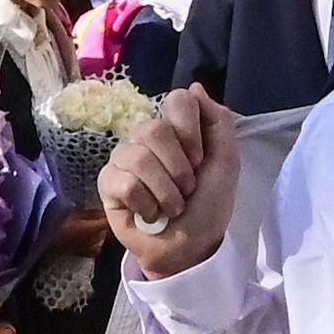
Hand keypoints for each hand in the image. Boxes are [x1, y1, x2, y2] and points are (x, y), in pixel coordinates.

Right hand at [102, 84, 236, 274]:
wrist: (192, 246)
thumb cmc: (209, 205)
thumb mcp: (226, 162)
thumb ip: (218, 122)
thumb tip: (195, 87)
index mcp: (176, 129)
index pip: (176, 101)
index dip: (190, 131)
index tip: (200, 160)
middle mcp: (146, 139)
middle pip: (154, 129)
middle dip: (178, 166)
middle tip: (187, 188)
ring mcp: (124, 159)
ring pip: (138, 157)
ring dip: (164, 190)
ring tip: (172, 207)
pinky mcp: (108, 185)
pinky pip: (124, 182)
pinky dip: (145, 203)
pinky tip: (150, 213)